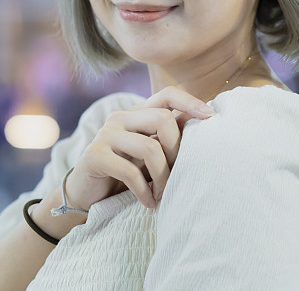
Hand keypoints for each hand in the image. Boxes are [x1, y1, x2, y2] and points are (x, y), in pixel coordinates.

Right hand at [64, 86, 214, 209]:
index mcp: (137, 112)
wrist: (86, 194)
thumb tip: (205, 117)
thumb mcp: (150, 151)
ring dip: (163, 176)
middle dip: (177, 149)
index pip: (167, 94)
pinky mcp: (94, 156)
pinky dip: (145, 191)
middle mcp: (121, 118)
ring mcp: (105, 135)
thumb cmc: (126, 171)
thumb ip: (169, 135)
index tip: (211, 116)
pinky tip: (150, 203)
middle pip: (162, 118)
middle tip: (179, 173)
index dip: (190, 102)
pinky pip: (130, 172)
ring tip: (164, 194)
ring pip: (150, 148)